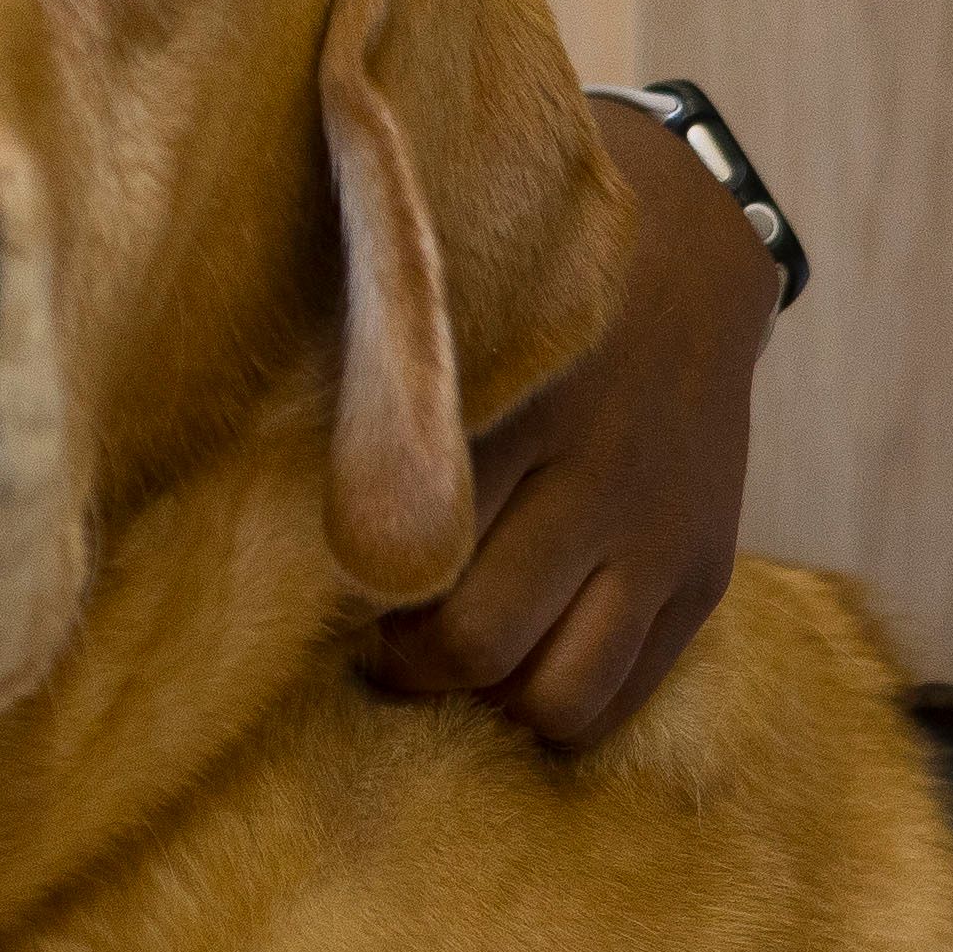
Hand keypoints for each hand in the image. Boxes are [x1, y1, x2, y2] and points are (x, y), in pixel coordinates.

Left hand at [359, 109, 773, 744]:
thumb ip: (372, 380)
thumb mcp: (442, 291)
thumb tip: (248, 463)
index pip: (405, 547)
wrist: (692, 243)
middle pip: (477, 640)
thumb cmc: (523, 270)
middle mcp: (598, 475)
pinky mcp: (705, 573)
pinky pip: (621, 698)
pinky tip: (520, 660)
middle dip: (406, 661)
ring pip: (556, 695)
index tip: (311, 579)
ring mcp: (660, 534)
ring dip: (488, 696)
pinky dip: (559, 708)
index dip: (343, 591)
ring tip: (452, 650)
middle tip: (372, 632)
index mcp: (516, 398)